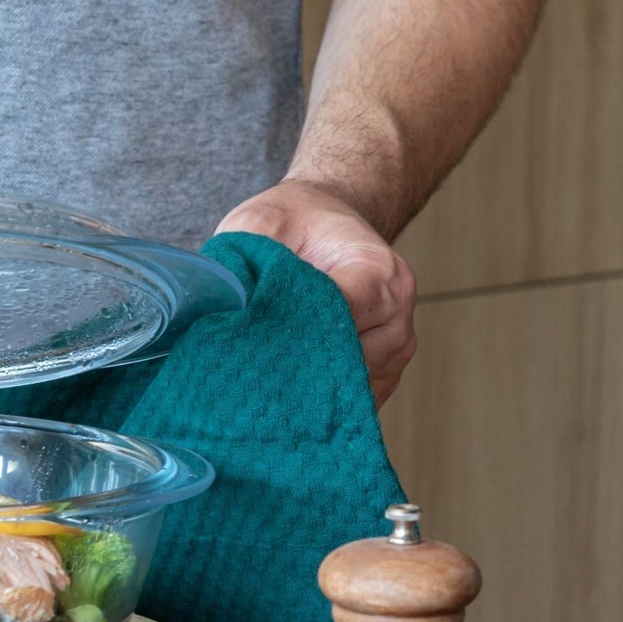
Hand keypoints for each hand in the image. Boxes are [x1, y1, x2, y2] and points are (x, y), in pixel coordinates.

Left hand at [217, 179, 417, 405]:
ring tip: (264, 373)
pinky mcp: (385, 371)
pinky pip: (351, 399)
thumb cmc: (297, 223)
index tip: (250, 337)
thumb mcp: (261, 222)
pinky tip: (285, 388)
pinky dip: (319, 398)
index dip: (292, 332)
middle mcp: (398, 313)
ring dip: (306, 386)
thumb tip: (224, 304)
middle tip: (246, 367)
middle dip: (295, 365)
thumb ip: (246, 255)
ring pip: (348, 388)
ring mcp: (396, 347)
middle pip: (346, 361)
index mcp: (378, 271)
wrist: (327, 223)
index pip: (339, 317)